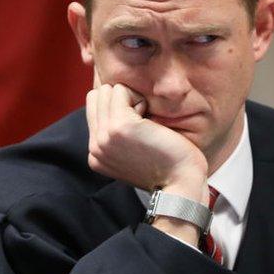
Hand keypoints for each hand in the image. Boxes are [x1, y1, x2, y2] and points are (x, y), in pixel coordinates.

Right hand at [86, 83, 209, 243]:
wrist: (181, 183)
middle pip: (97, 96)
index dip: (117, 107)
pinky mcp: (118, 126)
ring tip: (147, 123)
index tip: (139, 128)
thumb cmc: (167, 166)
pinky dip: (140, 99)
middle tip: (144, 123)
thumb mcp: (133, 153)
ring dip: (131, 99)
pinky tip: (151, 122)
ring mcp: (104, 136)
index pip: (93, 108)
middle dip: (122, 100)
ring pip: (108, 90)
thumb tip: (116, 100)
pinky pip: (121, 90)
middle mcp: (95, 146)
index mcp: (95, 154)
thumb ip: (117, 134)